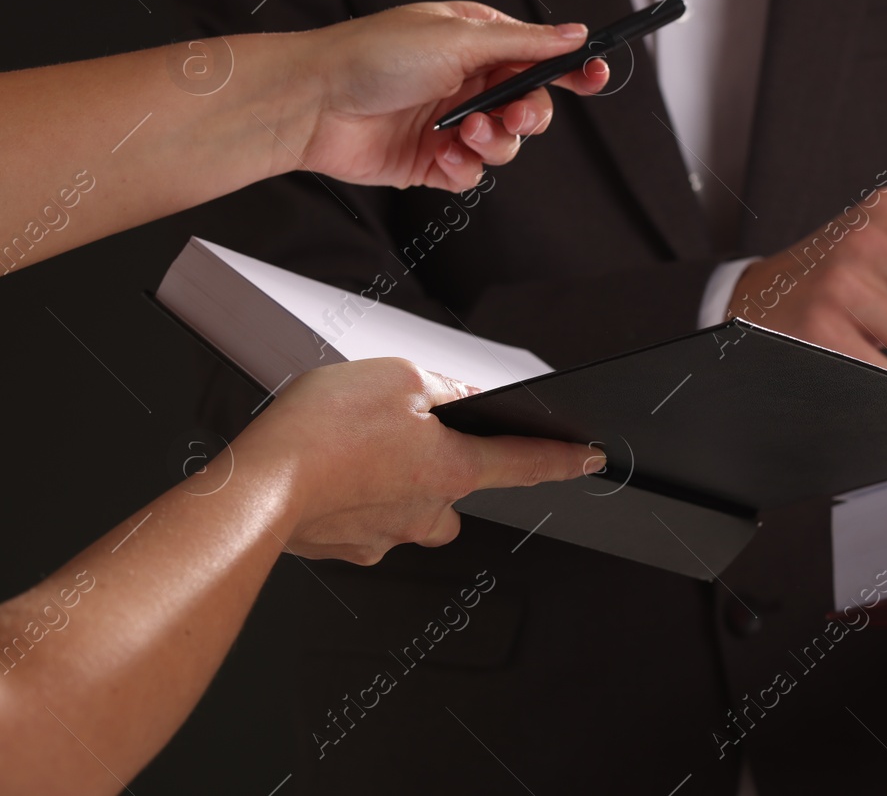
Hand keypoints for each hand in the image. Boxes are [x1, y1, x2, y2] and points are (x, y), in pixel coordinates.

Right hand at [237, 358, 603, 563]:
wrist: (256, 489)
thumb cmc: (324, 432)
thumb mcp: (400, 378)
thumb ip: (441, 389)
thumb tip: (460, 402)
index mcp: (454, 470)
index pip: (526, 464)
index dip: (563, 459)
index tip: (591, 459)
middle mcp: (428, 513)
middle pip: (456, 484)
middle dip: (439, 458)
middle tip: (394, 428)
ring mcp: (386, 537)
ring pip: (408, 504)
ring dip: (391, 477)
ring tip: (350, 446)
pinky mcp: (344, 547)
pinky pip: (362, 517)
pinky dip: (349, 494)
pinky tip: (324, 471)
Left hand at [288, 1, 609, 191]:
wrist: (313, 104)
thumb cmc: (372, 56)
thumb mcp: (460, 38)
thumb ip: (525, 43)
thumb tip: (575, 34)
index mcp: (477, 40)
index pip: (540, 55)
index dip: (572, 69)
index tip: (595, 78)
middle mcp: (468, 80)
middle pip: (532, 105)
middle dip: (530, 114)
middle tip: (513, 114)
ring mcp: (452, 122)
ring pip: (507, 144)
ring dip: (493, 143)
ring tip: (463, 133)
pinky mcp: (433, 160)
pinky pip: (472, 173)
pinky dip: (462, 167)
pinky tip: (439, 153)